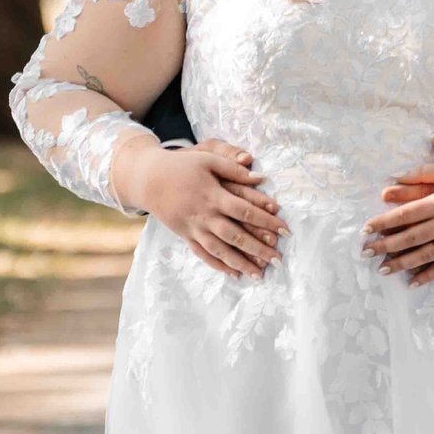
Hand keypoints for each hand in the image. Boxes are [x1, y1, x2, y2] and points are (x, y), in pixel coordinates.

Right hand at [121, 138, 287, 278]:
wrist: (148, 179)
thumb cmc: (182, 166)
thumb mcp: (207, 159)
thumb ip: (233, 169)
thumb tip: (260, 178)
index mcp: (213, 195)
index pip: (245, 210)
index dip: (266, 220)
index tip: (284, 230)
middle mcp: (205, 215)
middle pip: (235, 235)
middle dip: (258, 248)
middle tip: (278, 260)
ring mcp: (194, 228)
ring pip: (220, 250)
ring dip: (240, 263)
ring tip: (260, 275)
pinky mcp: (185, 236)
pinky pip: (203, 254)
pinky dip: (219, 265)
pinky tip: (234, 274)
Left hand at [361, 137, 433, 286]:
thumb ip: (423, 173)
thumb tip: (397, 175)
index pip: (405, 214)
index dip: (384, 222)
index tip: (366, 228)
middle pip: (410, 237)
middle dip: (385, 245)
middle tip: (365, 252)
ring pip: (424, 255)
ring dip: (401, 263)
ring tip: (382, 269)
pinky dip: (428, 275)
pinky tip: (412, 282)